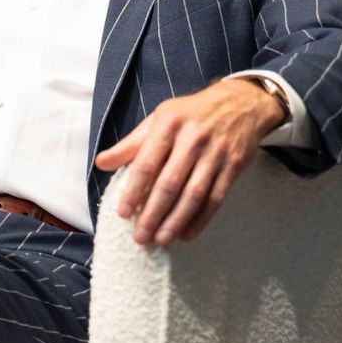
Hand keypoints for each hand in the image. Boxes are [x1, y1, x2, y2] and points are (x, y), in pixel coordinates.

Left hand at [93, 77, 284, 246]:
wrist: (240, 103)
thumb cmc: (191, 114)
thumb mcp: (160, 119)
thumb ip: (131, 144)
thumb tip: (101, 163)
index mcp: (169, 124)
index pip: (147, 162)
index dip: (134, 190)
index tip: (123, 213)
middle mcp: (193, 138)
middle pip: (170, 183)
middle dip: (153, 213)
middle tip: (141, 237)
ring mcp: (216, 153)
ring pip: (194, 194)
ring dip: (176, 220)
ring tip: (161, 239)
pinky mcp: (233, 165)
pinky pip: (216, 197)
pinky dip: (201, 219)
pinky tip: (187, 233)